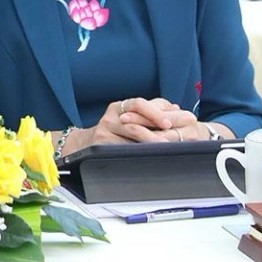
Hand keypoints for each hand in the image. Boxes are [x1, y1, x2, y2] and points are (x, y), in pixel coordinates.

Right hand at [64, 99, 196, 150]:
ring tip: (163, 149)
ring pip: (130, 135)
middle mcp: (111, 116)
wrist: (85, 145)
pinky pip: (120, 149)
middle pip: (135, 121)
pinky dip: (136, 153)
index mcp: (120, 107)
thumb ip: (153, 111)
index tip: (168, 124)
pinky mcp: (100, 145)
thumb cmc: (116, 132)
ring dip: (149, 142)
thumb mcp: (131, 118)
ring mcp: (104, 131)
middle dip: (155, 132)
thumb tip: (176, 108)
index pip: (138, 104)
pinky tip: (147, 157)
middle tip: (171, 140)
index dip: (155, 113)